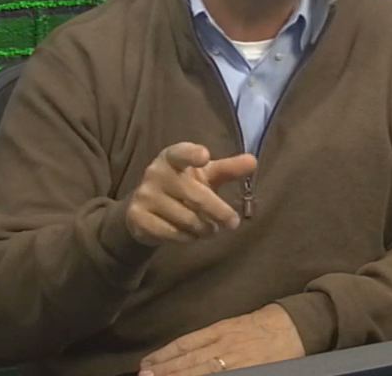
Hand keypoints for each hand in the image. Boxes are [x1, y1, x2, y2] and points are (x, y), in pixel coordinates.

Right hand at [125, 142, 256, 246]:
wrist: (146, 209)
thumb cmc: (184, 185)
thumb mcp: (206, 175)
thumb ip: (228, 169)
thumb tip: (253, 161)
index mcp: (172, 157)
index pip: (181, 153)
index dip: (192, 154)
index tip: (205, 156)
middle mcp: (155, 173)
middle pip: (196, 196)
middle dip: (219, 212)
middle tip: (233, 223)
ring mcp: (144, 195)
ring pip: (187, 219)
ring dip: (205, 229)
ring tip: (210, 229)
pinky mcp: (138, 217)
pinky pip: (173, 233)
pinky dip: (188, 238)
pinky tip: (191, 235)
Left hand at [139, 303, 305, 374]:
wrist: (296, 325)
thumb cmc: (267, 324)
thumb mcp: (236, 325)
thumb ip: (213, 337)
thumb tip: (188, 352)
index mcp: (220, 330)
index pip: (185, 344)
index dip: (164, 355)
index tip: (147, 363)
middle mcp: (223, 344)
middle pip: (187, 360)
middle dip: (163, 370)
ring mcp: (235, 359)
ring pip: (198, 371)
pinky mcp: (247, 368)